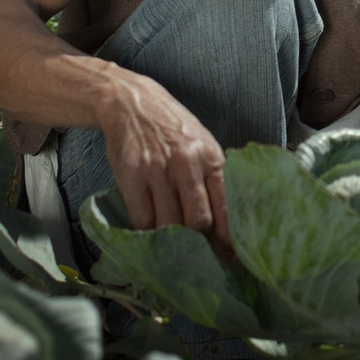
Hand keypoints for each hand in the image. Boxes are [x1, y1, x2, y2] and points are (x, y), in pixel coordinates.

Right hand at [95, 70, 230, 247]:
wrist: (133, 103)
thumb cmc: (173, 129)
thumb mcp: (202, 146)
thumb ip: (213, 178)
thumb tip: (225, 221)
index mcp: (212, 158)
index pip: (225, 206)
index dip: (227, 238)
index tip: (229, 256)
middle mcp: (187, 165)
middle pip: (198, 221)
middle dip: (200, 244)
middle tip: (198, 256)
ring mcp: (158, 171)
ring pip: (169, 224)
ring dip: (172, 242)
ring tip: (174, 250)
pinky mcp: (131, 176)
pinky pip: (141, 218)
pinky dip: (147, 233)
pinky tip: (150, 235)